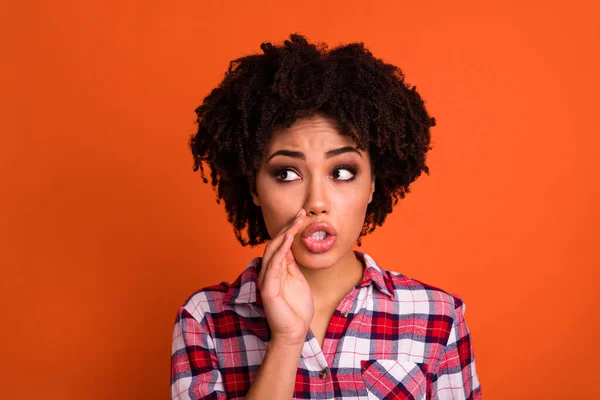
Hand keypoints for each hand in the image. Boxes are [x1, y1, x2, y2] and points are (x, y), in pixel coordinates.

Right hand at [258, 208, 313, 345]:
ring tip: (297, 220)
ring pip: (273, 250)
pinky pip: (273, 264)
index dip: (290, 229)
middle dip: (288, 226)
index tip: (301, 216)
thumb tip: (289, 246)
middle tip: (300, 212)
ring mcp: (266, 279)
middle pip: (276, 243)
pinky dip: (281, 250)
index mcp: (276, 269)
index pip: (281, 244)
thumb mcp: (297, 280)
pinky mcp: (267, 288)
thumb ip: (291, 264)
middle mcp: (269, 271)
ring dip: (285, 233)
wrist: (294, 332)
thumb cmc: (297, 309)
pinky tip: (289, 238)